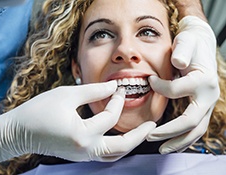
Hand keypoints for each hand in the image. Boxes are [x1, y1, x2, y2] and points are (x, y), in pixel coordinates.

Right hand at [0, 81, 155, 165]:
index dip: (116, 100)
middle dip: (139, 136)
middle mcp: (85, 150)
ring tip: (141, 132)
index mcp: (82, 134)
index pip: (109, 116)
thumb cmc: (38, 111)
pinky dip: (116, 146)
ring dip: (129, 143)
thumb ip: (93, 91)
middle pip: (121, 147)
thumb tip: (113, 86)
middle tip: (152, 125)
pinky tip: (120, 135)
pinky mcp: (79, 155)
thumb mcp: (67, 94)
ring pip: (114, 155)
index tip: (119, 87)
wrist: (18, 132)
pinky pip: (104, 154)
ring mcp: (82, 156)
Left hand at [146, 16, 219, 153]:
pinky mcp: (202, 107)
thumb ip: (183, 51)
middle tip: (149, 136)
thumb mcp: (186, 42)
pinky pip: (195, 127)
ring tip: (162, 149)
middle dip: (169, 132)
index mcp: (203, 80)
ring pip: (196, 130)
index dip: (159, 88)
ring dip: (178, 142)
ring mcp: (207, 104)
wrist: (201, 45)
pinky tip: (172, 143)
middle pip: (190, 122)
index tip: (148, 81)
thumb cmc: (190, 44)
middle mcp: (209, 95)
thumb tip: (179, 63)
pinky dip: (184, 137)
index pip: (176, 91)